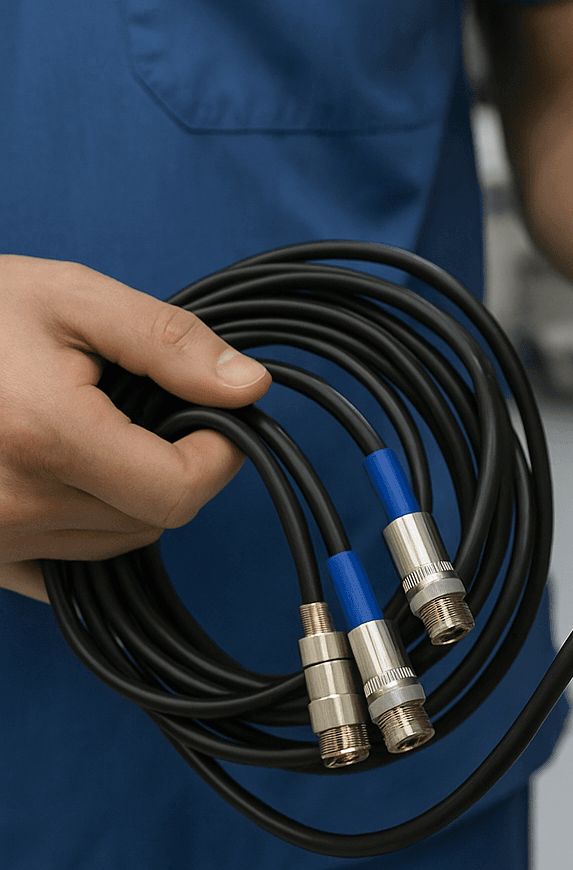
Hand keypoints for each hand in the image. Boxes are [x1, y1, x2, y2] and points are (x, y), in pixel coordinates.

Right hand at [0, 257, 270, 601]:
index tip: (211, 414)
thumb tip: (251, 386)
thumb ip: (169, 342)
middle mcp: (11, 505)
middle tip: (131, 409)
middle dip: (168, 466)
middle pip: (152, 520)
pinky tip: (59, 474)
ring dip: (125, 495)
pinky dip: (81, 526)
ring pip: (114, 544)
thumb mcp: (72, 299)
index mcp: (44, 436)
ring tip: (83, 430)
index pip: (180, 492)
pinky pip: (64, 570)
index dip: (216, 454)